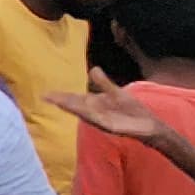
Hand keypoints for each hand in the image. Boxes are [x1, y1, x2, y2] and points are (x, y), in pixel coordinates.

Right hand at [49, 74, 168, 147]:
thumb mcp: (117, 93)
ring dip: (70, 107)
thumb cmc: (134, 111)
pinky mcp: (109, 126)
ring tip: (56, 101)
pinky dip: (87, 114)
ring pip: (82, 112)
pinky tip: (78, 109)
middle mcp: (94, 113)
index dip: (61, 96)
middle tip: (44, 96)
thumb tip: (93, 68)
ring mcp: (101, 120)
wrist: (150, 125)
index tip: (46, 93)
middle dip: (60, 101)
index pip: (75, 99)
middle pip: (75, 106)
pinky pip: (96, 118)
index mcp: (95, 104)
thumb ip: (104, 83)